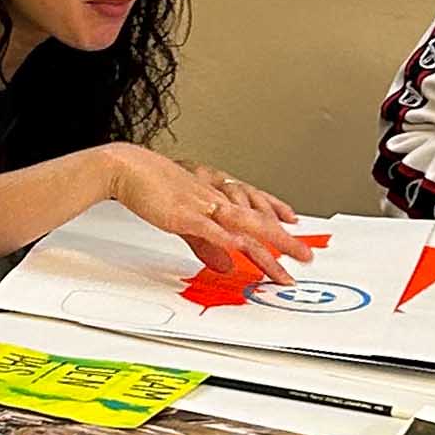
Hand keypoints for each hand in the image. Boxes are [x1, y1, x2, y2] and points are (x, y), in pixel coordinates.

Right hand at [101, 152, 314, 279]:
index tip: (295, 235)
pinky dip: (227, 239)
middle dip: (284, 243)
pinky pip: (210, 229)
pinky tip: (241, 248)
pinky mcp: (184, 215)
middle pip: (258, 224)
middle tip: (305, 258)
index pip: (255, 213)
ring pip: (242, 227)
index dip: (278, 223)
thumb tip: (227, 265)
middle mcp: (216, 201)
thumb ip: (208, 245)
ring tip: (283, 265)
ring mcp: (202, 207)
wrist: (129, 168)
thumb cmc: (152, 188)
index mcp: (217, 200)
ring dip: (266, 246)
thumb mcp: (186, 222)